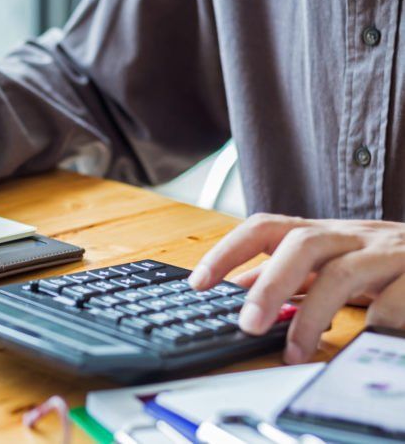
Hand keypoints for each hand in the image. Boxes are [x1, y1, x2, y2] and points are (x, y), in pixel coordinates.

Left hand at [187, 213, 404, 363]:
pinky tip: (363, 343)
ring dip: (312, 317)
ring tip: (295, 353)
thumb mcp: (331, 262)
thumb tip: (236, 288)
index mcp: (322, 234)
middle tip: (248, 325)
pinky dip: (376, 323)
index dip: (228, 251)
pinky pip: (393, 302)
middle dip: (269, 286)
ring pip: (342, 275)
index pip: (264, 228)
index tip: (198, 282)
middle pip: (301, 246)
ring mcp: (387, 252)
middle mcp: (351, 236)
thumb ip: (289, 275)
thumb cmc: (382, 262)